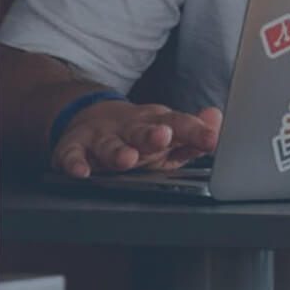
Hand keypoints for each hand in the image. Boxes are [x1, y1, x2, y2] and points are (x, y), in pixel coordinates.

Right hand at [52, 100, 222, 177]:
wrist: (90, 117)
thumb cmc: (139, 135)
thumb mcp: (168, 133)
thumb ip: (193, 133)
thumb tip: (217, 119)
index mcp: (156, 123)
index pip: (179, 124)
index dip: (195, 131)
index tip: (211, 140)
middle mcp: (129, 127)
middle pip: (142, 130)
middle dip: (152, 135)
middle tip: (163, 137)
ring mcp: (100, 136)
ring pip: (109, 144)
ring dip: (117, 151)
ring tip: (127, 159)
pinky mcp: (73, 147)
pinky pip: (71, 155)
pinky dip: (74, 163)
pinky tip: (80, 171)